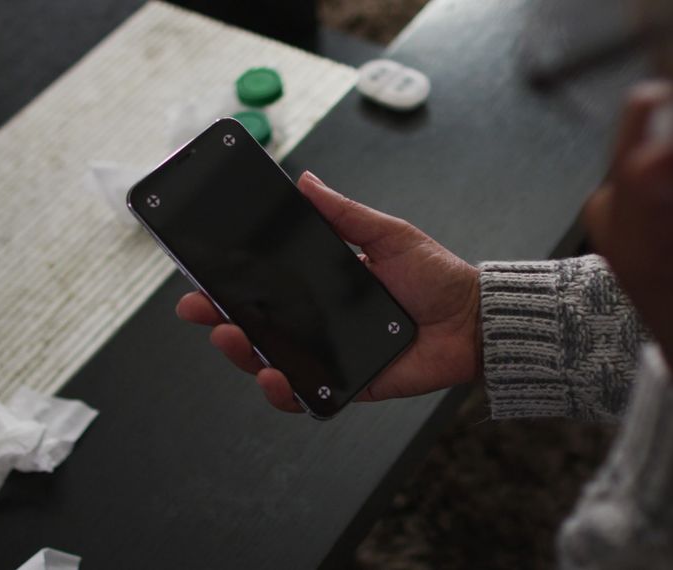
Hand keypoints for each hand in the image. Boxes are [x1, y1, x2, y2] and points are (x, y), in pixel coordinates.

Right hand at [176, 171, 481, 411]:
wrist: (474, 319)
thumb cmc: (436, 276)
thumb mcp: (387, 234)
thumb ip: (345, 213)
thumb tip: (304, 181)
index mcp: (322, 286)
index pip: (265, 286)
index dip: (228, 284)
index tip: (199, 275)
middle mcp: (320, 322)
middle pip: (257, 326)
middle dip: (220, 318)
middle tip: (198, 308)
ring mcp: (330, 356)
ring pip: (272, 362)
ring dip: (244, 354)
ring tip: (232, 338)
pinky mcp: (349, 385)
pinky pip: (308, 395)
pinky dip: (285, 392)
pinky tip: (274, 377)